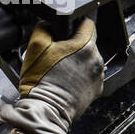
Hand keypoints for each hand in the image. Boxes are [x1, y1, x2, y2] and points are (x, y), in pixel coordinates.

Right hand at [0, 17, 103, 133]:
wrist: (46, 111)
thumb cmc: (41, 82)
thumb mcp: (35, 46)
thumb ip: (44, 27)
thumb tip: (49, 23)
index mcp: (84, 46)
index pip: (88, 23)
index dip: (76, 24)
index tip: (67, 31)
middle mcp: (96, 59)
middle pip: (88, 42)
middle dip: (75, 44)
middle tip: (58, 53)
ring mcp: (98, 76)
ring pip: (89, 59)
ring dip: (78, 60)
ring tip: (61, 70)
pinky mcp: (97, 89)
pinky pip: (90, 75)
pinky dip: (81, 75)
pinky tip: (67, 80)